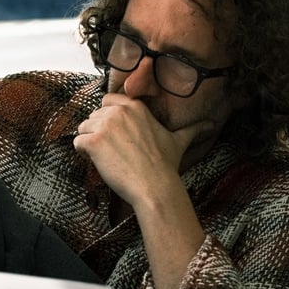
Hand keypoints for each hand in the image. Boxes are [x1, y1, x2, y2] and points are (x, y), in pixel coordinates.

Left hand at [73, 94, 214, 203]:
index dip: (108, 118)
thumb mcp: (178, 141)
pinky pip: (77, 142)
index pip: (108, 101)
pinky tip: (101, 163)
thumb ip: (191, 129)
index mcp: (135, 107)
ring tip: (108, 158)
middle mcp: (119, 111)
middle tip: (115, 151)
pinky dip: (83, 154)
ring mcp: (105, 125)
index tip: (116, 135)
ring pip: (83, 128)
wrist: (154, 187)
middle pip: (93, 116)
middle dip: (98, 132)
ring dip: (90, 143)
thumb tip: (211, 125)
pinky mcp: (93, 141)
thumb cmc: (165, 166)